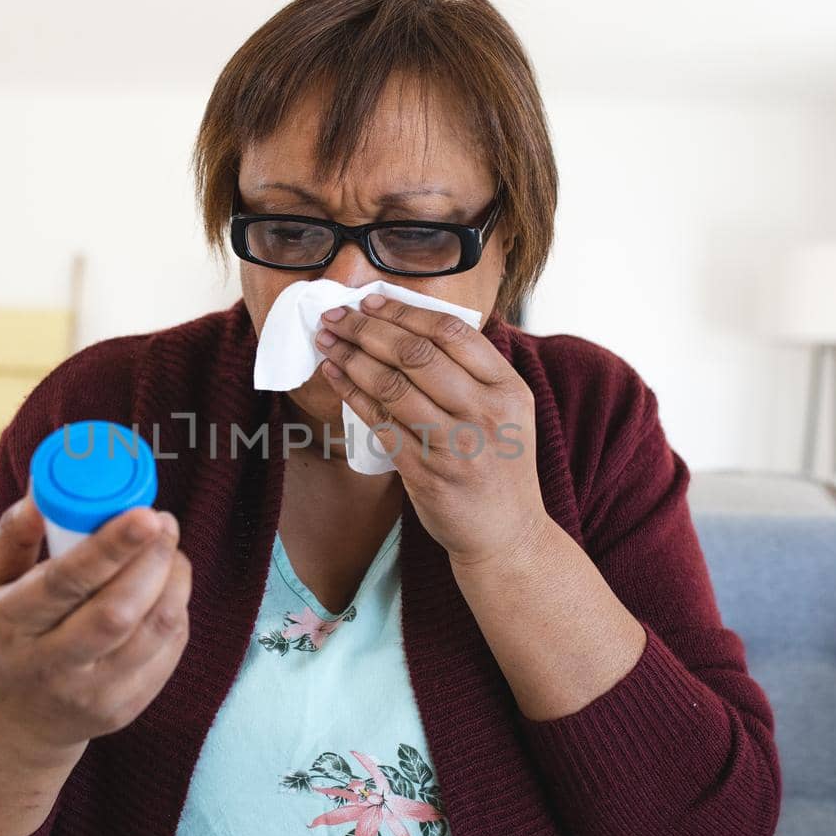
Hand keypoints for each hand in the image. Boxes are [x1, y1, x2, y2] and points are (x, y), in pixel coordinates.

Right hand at [0, 491, 191, 754]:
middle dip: (152, 559)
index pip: (64, 583)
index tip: (146, 514)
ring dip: (174, 580)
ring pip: (153, 630)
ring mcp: (91, 694)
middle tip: (163, 521)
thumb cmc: (5, 634)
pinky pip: (169, 651)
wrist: (15, 721)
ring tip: (168, 550)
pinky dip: (176, 610)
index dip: (110, 547)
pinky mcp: (124, 710)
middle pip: (117, 612)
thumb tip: (40, 493)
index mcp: (11, 624)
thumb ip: (12, 537)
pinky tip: (165, 589)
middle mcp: (49, 665)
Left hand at [315, 293, 548, 565]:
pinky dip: (351, 394)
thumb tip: (410, 324)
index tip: (371, 301)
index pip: (452, 332)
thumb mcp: (507, 412)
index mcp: (508, 389)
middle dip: (367, 328)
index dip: (404, 311)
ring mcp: (455, 445)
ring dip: (351, 357)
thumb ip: (472, 372)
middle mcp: (485, 413)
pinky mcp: (426, 473)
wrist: (506, 535)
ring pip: (391, 385)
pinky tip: (334, 376)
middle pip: (416, 353)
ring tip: (327, 341)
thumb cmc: (499, 465)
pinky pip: (379, 423)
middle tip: (336, 316)